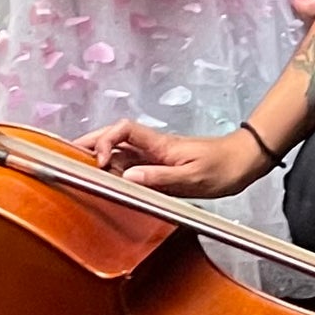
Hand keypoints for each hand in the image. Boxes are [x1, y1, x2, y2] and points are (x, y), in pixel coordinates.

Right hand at [88, 118, 265, 197]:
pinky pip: (132, 167)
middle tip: (68, 157)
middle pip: (115, 139)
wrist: (246, 162)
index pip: (124, 131)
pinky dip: (117, 173)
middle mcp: (154, 148)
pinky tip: (109, 183)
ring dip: (101, 159)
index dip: (105, 141)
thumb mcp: (193, 178)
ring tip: (80, 171)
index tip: (99, 163)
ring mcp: (156, 157)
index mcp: (160, 145)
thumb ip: (160, 178)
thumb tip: (127, 178)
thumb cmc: (224, 167)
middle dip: (91, 144)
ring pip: (120, 153)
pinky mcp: (161, 169)